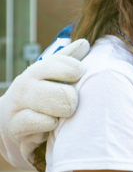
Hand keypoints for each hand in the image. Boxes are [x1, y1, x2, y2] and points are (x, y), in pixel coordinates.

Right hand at [0, 39, 89, 168]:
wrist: (8, 121)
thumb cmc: (40, 94)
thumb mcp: (51, 75)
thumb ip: (68, 59)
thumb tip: (84, 43)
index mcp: (37, 71)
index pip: (60, 63)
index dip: (74, 69)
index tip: (79, 74)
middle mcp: (25, 86)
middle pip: (63, 92)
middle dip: (72, 98)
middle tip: (71, 102)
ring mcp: (18, 107)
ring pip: (53, 108)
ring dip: (61, 113)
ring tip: (59, 114)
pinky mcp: (16, 127)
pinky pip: (43, 125)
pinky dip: (49, 126)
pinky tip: (48, 126)